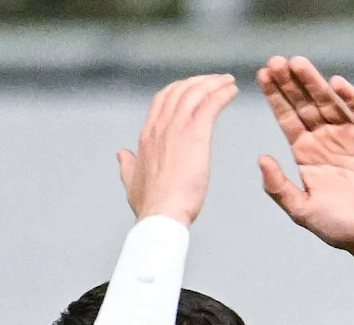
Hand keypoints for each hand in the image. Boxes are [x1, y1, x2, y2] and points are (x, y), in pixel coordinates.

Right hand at [117, 72, 244, 226]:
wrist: (161, 214)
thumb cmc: (151, 205)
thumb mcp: (132, 181)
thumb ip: (128, 165)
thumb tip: (121, 154)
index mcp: (148, 135)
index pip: (162, 100)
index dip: (178, 89)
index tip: (194, 88)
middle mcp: (161, 126)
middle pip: (179, 90)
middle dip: (198, 81)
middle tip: (215, 80)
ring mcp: (177, 128)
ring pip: (195, 92)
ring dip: (213, 83)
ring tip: (228, 81)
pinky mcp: (195, 135)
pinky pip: (210, 104)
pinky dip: (222, 93)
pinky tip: (232, 90)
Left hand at [258, 57, 353, 274]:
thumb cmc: (340, 228)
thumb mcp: (303, 211)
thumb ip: (279, 187)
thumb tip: (261, 158)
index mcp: (306, 153)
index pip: (287, 117)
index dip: (275, 96)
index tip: (262, 75)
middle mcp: (326, 140)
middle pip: (305, 104)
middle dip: (290, 83)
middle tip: (276, 61)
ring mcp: (351, 137)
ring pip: (330, 102)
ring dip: (314, 83)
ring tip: (298, 63)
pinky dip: (351, 98)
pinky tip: (336, 83)